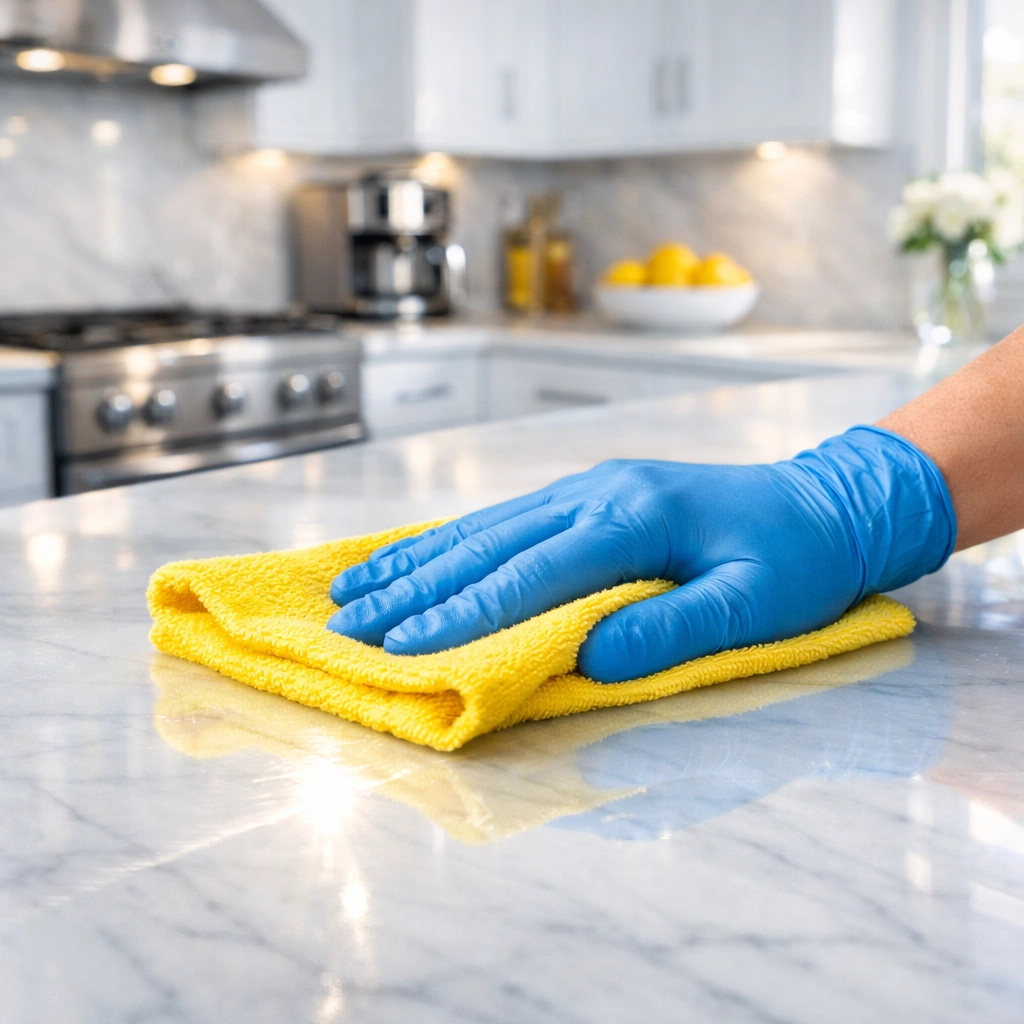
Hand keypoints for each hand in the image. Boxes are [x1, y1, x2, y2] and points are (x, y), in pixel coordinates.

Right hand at [327, 427, 954, 682]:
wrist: (824, 500)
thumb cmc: (795, 559)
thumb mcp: (756, 603)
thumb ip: (673, 628)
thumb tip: (590, 657)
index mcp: (635, 516)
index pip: (534, 572)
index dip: (465, 612)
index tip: (405, 644)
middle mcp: (598, 492)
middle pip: (491, 544)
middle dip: (417, 588)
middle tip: (351, 624)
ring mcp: (589, 487)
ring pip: (487, 526)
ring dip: (419, 561)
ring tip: (356, 590)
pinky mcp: (589, 494)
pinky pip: (506, 518)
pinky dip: (452, 540)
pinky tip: (415, 556)